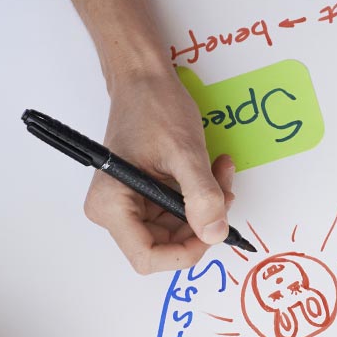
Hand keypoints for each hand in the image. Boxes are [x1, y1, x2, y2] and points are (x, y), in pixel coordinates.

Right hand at [83, 67, 236, 272]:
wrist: (144, 79)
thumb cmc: (154, 106)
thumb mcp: (185, 152)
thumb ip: (202, 196)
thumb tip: (215, 233)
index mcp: (111, 205)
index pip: (148, 257)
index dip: (185, 252)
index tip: (214, 230)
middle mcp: (113, 211)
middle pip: (165, 244)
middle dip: (201, 222)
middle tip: (225, 190)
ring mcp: (127, 204)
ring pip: (176, 228)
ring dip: (205, 206)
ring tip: (219, 172)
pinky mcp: (142, 195)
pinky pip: (177, 211)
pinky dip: (199, 195)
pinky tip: (211, 170)